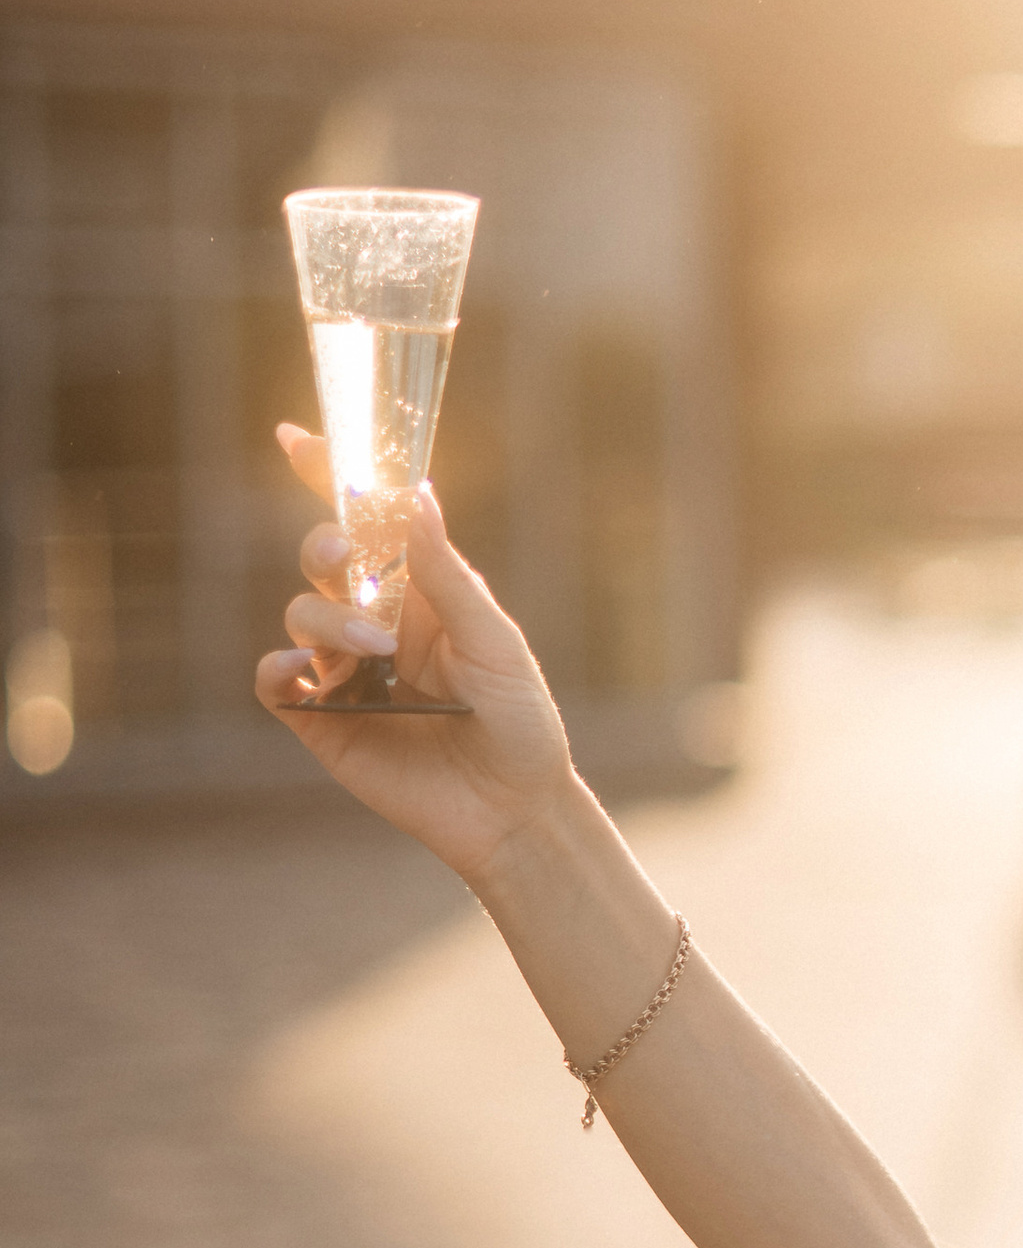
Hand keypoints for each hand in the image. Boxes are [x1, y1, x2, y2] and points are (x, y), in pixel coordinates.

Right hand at [254, 425, 573, 881]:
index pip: (368, 523)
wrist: (514, 810)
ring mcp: (346, 671)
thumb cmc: (520, 722)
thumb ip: (447, 575)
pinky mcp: (324, 722)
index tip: (296, 437)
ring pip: (301, 613)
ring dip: (328, 618)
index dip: (330, 478)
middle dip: (324, 544)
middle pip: (323, 558)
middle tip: (345, 553)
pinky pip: (277, 683)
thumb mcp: (495, 642)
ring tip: (374, 651)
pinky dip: (277, 668)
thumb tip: (415, 496)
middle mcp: (377, 622)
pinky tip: (301, 670)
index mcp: (420, 591)